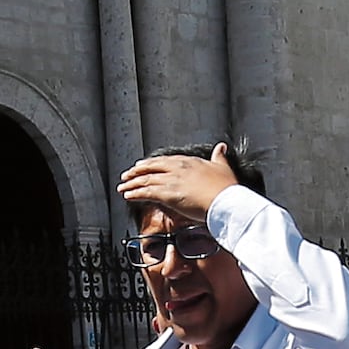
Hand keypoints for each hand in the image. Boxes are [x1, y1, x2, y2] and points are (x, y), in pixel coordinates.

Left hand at [118, 150, 242, 223]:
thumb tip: (221, 147)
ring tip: (122, 187)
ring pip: (145, 180)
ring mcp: (171, 180)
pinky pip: (146, 192)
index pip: (164, 161)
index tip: (143, 165)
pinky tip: (128, 196)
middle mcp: (177, 168)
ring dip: (132, 183)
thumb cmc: (226, 188)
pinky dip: (135, 193)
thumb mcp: (223, 167)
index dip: (152, 163)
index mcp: (189, 162)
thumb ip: (219, 157)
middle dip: (137, 172)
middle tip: (127, 175)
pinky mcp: (167, 194)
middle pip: (151, 167)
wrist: (226, 201)